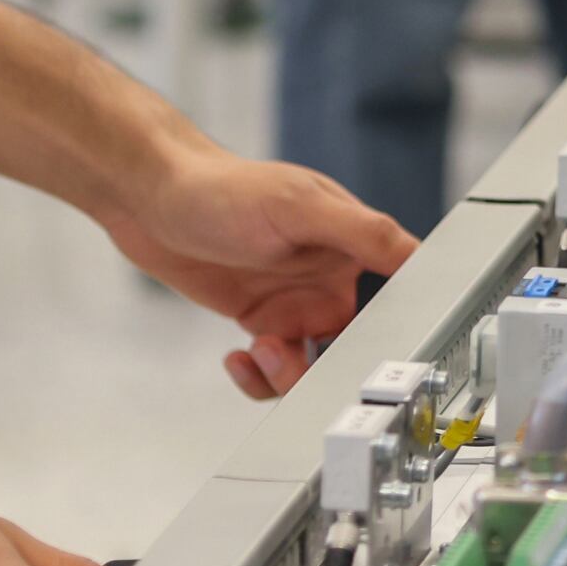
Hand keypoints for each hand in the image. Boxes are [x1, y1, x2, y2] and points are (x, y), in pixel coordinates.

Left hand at [94, 143, 418, 397]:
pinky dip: (259, 378)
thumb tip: (417, 254)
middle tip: (302, 360)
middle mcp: (329, 276)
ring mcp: (294, 301)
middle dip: (335, 368)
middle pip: (359, 344)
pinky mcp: (260, 320)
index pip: (400, 291)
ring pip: (316, 365)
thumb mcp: (299, 206)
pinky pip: (275, 368)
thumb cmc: (221, 187)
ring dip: (291, 375)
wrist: (150, 198)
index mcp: (351, 244)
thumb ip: (361, 231)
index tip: (389, 358)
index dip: (402, 328)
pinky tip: (239, 357)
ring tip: (262, 352)